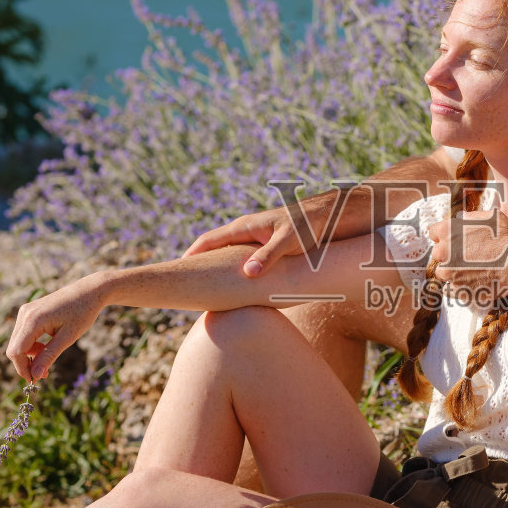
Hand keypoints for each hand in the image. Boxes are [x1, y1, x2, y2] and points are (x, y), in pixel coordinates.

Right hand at [6, 274, 110, 381]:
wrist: (89, 291)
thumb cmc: (82, 312)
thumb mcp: (68, 338)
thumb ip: (49, 356)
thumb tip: (35, 376)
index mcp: (33, 320)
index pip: (16, 351)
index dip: (22, 369)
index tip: (35, 381)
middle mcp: (25, 314)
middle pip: (14, 348)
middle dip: (26, 363)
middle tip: (44, 375)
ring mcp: (26, 311)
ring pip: (18, 342)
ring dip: (30, 355)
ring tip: (48, 359)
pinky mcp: (29, 312)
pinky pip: (24, 334)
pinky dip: (32, 344)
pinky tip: (46, 347)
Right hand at [182, 189, 348, 277]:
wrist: (332, 215)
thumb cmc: (311, 223)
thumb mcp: (290, 239)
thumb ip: (269, 255)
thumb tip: (248, 274)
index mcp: (244, 227)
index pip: (208, 241)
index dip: (191, 256)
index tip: (175, 272)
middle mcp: (246, 233)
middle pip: (214, 251)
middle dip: (200, 267)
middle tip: (184, 286)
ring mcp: (256, 241)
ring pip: (229, 259)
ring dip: (218, 272)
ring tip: (205, 293)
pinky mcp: (268, 249)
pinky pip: (244, 263)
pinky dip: (236, 275)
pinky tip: (237, 291)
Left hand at [429, 208, 507, 293]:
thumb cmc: (505, 237)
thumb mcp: (488, 217)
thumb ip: (469, 218)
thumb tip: (461, 219)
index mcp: (447, 231)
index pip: (433, 232)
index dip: (444, 236)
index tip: (452, 240)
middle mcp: (443, 252)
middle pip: (437, 254)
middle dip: (448, 254)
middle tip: (465, 256)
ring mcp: (450, 273)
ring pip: (442, 273)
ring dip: (452, 272)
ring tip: (469, 271)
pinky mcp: (458, 290)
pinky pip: (449, 290)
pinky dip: (457, 287)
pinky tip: (468, 283)